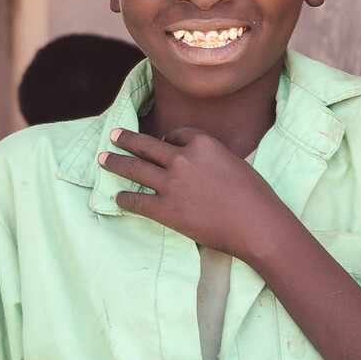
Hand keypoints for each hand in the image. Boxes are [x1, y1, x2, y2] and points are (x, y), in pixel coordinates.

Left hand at [99, 128, 292, 260]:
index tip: (160, 141)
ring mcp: (171, 184)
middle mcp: (182, 159)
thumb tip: (193, 160)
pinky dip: (124, 199)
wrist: (256, 225)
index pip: (174, 134)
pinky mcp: (165, 210)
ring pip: (134, 168)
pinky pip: (136, 201)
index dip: (166, 138)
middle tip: (114, 135)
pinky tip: (118, 198)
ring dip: (116, 163)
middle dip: (126, 140)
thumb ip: (209, 157)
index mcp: (202, 143)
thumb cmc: (254, 195)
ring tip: (103, 159)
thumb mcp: (233, 162)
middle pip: (146, 145)